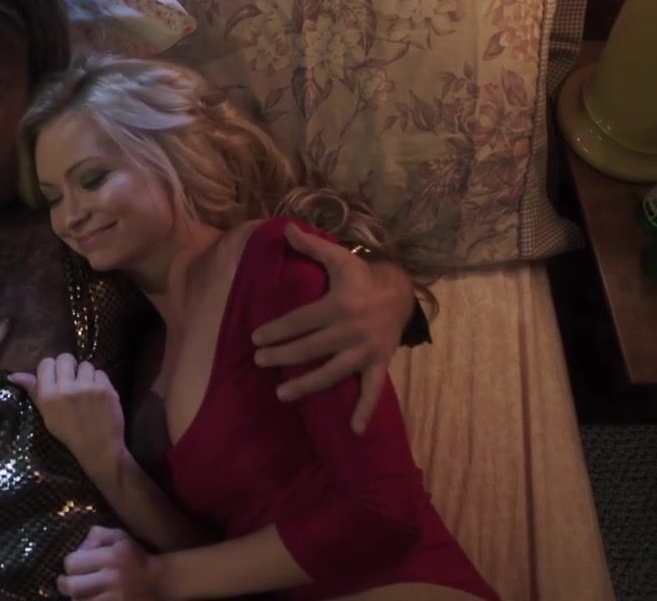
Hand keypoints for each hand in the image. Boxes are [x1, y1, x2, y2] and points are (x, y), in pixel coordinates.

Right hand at [9, 354, 124, 475]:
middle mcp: (66, 388)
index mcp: (48, 395)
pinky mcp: (105, 388)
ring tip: (87, 390)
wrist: (99, 448)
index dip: (51, 368)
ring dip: (85, 375)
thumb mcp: (47, 415)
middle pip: (65, 358)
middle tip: (72, 380)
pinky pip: (100, 372)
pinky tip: (98, 395)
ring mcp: (87, 387)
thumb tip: (13, 375)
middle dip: (69, 366)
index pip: (46, 363)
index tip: (56, 378)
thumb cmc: (69, 433)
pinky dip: (99, 382)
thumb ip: (33, 391)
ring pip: (85, 364)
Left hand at [57, 526, 163, 600]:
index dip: (70, 565)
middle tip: (65, 584)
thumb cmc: (135, 557)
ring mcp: (116, 598)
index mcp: (110, 557)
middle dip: (64, 585)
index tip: (73, 567)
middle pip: (73, 586)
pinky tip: (87, 600)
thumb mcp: (120, 538)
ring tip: (78, 594)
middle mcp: (111, 578)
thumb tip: (80, 546)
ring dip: (76, 598)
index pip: (73, 563)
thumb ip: (98, 535)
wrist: (159, 581)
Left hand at [251, 224, 414, 433]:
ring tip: (281, 394)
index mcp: (340, 305)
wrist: (402, 293)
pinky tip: (354, 430)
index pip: (300, 321)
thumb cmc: (363, 276)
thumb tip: (285, 228)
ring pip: (332, 372)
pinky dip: (365, 411)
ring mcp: (366, 351)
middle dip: (282, 356)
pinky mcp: (379, 364)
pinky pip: (373, 391)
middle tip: (259, 361)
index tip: (256, 338)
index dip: (277, 330)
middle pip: (310, 348)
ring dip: (307, 385)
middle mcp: (352, 330)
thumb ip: (312, 245)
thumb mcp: (340, 257)